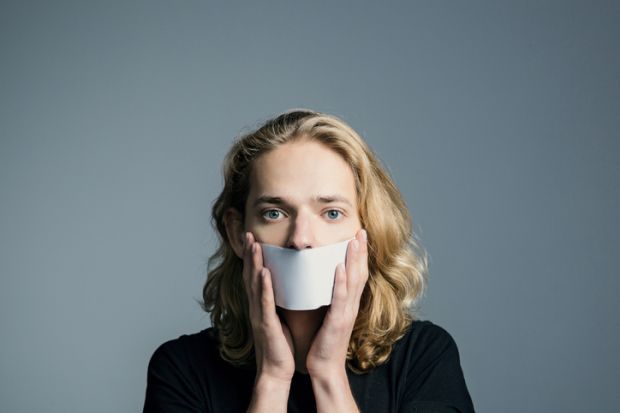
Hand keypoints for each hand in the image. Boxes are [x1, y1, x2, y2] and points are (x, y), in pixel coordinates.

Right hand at [242, 232, 294, 384]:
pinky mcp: (265, 325)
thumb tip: (288, 285)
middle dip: (250, 254)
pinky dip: (263, 287)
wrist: (276, 370)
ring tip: (255, 245)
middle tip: (249, 234)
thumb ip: (280, 301)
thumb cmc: (281, 345)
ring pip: (254, 285)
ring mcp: (258, 315)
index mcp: (260, 305)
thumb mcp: (280, 318)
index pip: (254, 276)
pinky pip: (264, 302)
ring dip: (253, 264)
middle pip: (250, 275)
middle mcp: (256, 307)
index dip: (252, 257)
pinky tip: (263, 273)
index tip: (253, 238)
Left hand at [306, 229, 368, 379]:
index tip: (360, 235)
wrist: (324, 367)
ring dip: (354, 260)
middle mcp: (351, 305)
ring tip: (355, 241)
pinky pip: (340, 299)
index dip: (359, 254)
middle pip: (360, 272)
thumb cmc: (322, 341)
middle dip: (361, 250)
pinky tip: (340, 268)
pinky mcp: (337, 322)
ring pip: (354, 281)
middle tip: (362, 230)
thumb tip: (320, 279)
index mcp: (348, 303)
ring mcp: (346, 313)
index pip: (357, 273)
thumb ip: (328, 297)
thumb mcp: (327, 314)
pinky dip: (341, 282)